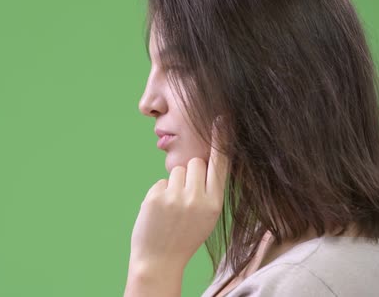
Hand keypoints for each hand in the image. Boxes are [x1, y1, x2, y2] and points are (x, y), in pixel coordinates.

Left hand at [129, 118, 229, 271]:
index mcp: (215, 203)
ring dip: (174, 184)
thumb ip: (208, 190)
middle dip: (190, 173)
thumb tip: (203, 161)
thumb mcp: (207, 216)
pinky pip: (161, 181)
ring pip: (177, 170)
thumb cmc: (185, 236)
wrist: (159, 260)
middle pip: (196, 162)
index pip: (220, 164)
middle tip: (185, 197)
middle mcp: (198, 199)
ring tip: (172, 208)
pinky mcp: (156, 197)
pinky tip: (160, 212)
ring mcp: (176, 197)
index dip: (221, 140)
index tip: (222, 118)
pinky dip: (160, 193)